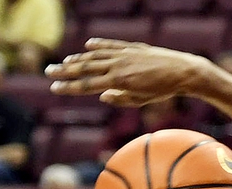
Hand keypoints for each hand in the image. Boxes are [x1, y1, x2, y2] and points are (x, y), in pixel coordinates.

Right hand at [47, 38, 212, 106]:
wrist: (183, 71)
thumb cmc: (164, 91)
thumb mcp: (142, 100)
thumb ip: (120, 99)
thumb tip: (101, 96)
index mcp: (118, 81)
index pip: (87, 85)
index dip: (69, 87)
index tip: (55, 88)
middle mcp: (118, 65)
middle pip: (85, 68)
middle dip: (65, 71)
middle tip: (48, 72)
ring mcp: (124, 54)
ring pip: (95, 55)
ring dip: (78, 58)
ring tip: (65, 62)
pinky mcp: (132, 48)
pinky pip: (111, 45)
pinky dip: (99, 45)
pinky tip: (88, 45)